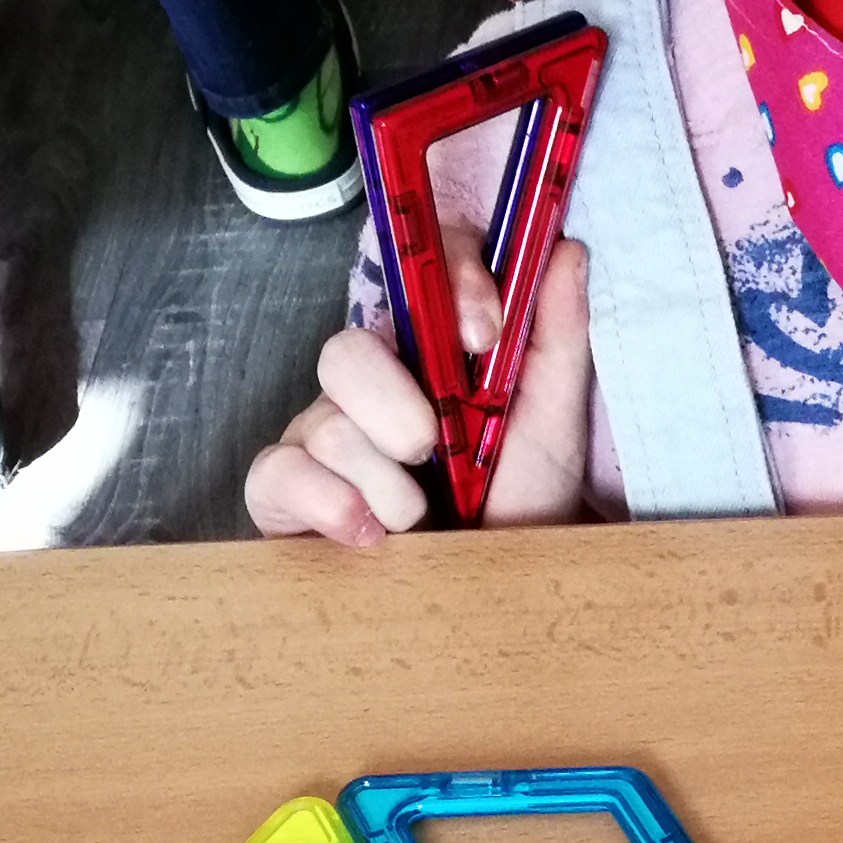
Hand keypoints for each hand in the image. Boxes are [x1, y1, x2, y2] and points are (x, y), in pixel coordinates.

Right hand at [244, 224, 594, 541]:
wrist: (499, 593)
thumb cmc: (523, 499)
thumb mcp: (554, 420)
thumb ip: (557, 334)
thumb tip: (564, 249)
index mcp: (430, 350)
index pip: (417, 273)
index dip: (445, 282)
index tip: (484, 334)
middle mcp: (368, 383)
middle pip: (347, 349)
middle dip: (399, 409)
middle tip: (436, 451)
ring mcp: (322, 435)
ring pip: (327, 424)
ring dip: (389, 485)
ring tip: (423, 517)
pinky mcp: (285, 489)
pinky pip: (278, 473)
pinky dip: (331, 505)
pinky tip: (371, 535)